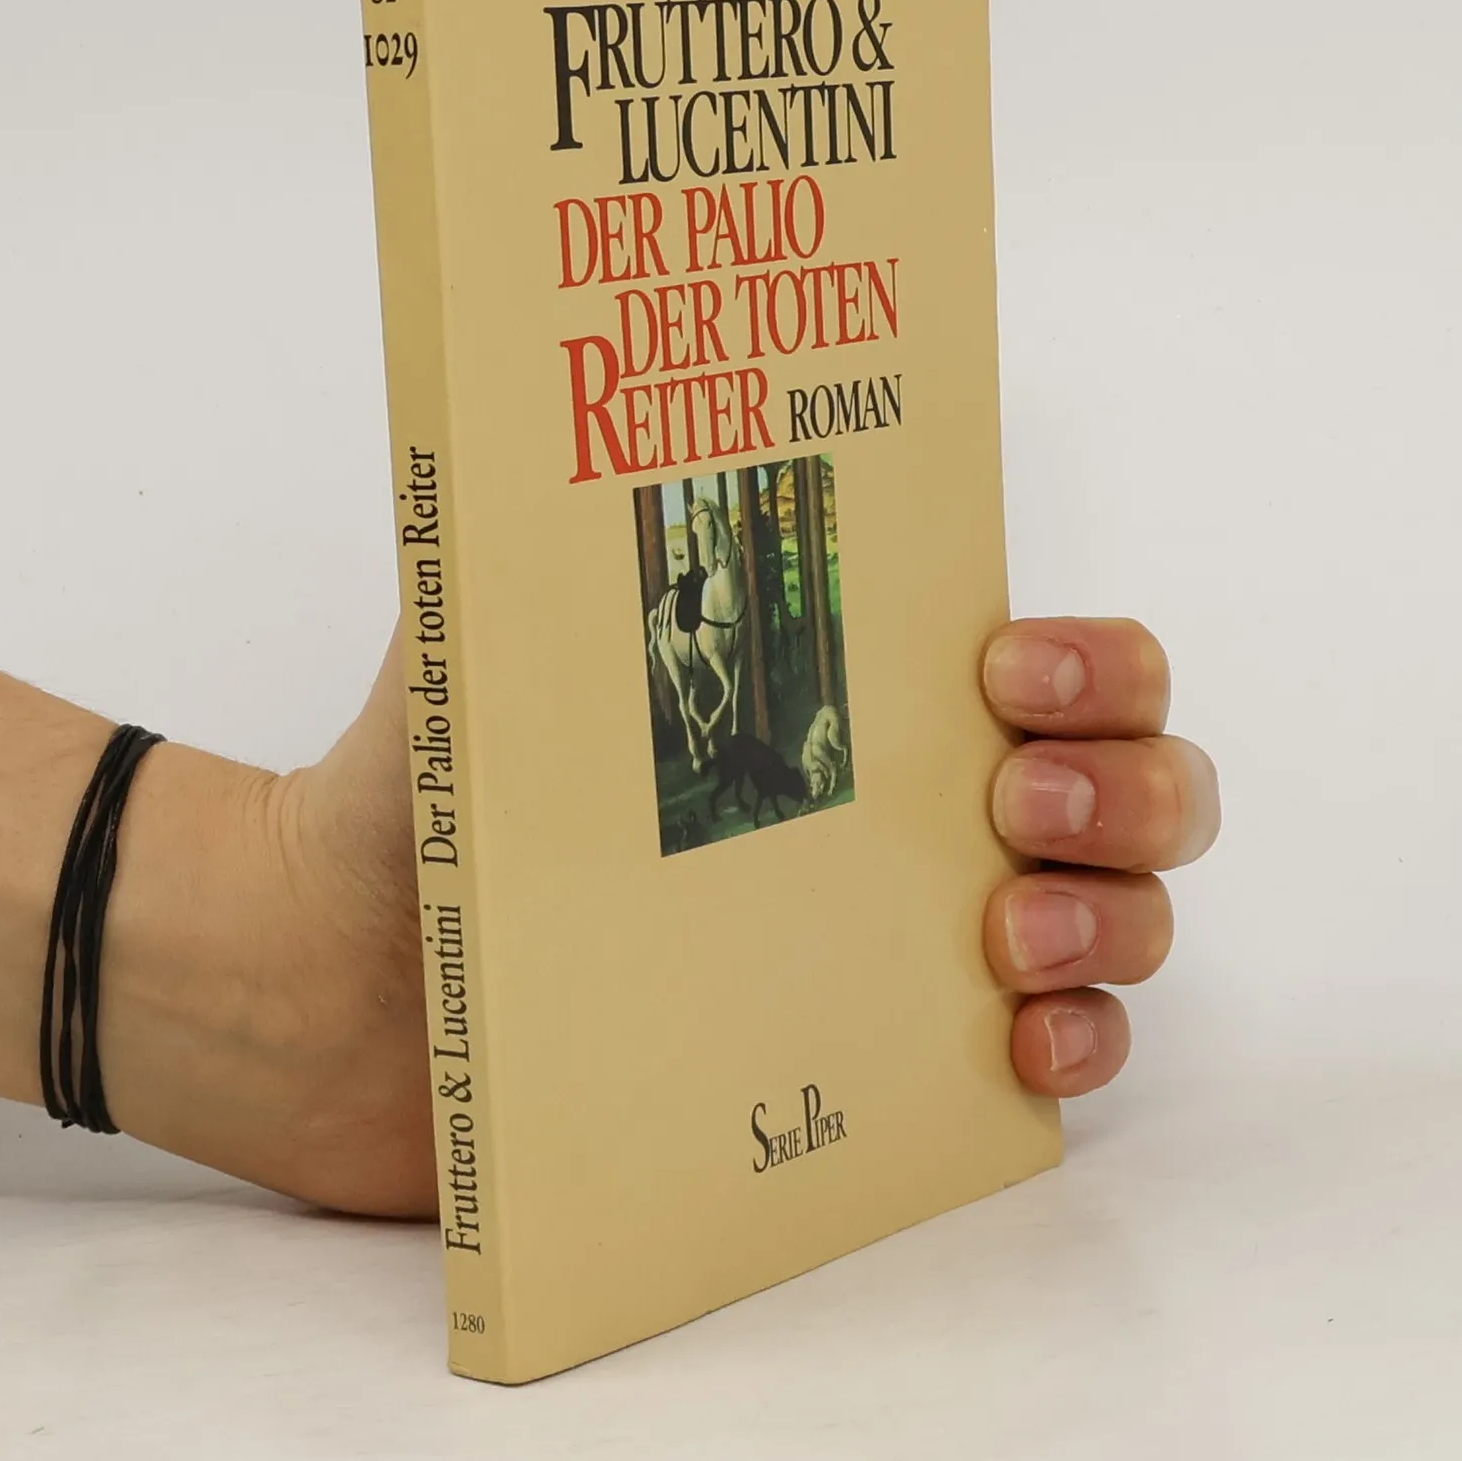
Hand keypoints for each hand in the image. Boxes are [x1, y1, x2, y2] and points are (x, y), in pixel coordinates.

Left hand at [264, 616, 1218, 1214]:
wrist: (324, 991)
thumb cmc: (412, 801)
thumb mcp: (470, 645)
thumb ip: (513, 529)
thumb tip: (536, 390)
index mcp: (853, 697)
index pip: (1058, 657)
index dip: (1091, 659)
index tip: (1003, 669)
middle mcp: (909, 815)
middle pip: (1137, 783)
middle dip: (1130, 785)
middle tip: (1012, 802)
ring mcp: (909, 947)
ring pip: (1121, 921)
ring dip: (1114, 918)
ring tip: (1005, 934)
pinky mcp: (880, 1070)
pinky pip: (1053, 1062)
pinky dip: (1078, 1052)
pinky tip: (1021, 1045)